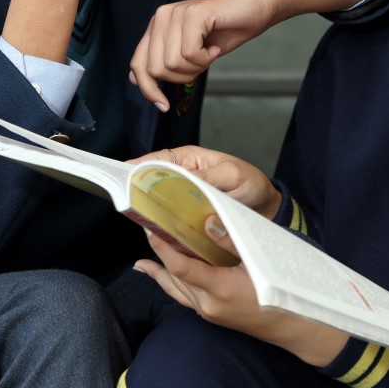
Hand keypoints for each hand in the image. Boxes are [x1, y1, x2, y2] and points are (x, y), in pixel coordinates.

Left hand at [128, 0, 279, 110]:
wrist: (256, 8)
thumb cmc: (226, 30)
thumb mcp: (190, 51)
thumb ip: (162, 60)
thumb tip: (133, 79)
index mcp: (157, 26)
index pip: (138, 64)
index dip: (148, 89)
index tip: (164, 106)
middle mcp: (161, 17)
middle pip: (155, 69)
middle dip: (181, 77)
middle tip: (201, 64)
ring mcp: (175, 13)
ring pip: (172, 63)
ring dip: (196, 67)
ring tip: (209, 52)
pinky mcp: (192, 14)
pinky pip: (190, 53)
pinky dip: (206, 58)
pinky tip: (214, 46)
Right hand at [130, 145, 279, 218]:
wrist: (266, 208)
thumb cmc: (251, 184)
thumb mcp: (232, 175)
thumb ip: (209, 176)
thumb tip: (185, 179)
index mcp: (190, 159)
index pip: (159, 159)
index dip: (139, 165)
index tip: (123, 174)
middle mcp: (184, 176)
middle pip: (154, 180)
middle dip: (138, 186)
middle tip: (122, 196)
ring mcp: (185, 197)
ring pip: (161, 200)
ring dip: (149, 206)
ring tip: (134, 213)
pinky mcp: (190, 216)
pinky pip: (172, 217)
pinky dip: (164, 222)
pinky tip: (155, 228)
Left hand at [135, 222, 347, 367]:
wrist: (300, 327)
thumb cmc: (284, 292)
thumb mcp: (261, 261)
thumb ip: (232, 241)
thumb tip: (206, 222)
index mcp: (220, 290)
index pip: (180, 267)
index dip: (163, 248)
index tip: (151, 230)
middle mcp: (209, 305)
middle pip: (174, 277)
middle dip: (160, 254)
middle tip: (148, 231)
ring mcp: (210, 314)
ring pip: (177, 290)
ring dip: (161, 272)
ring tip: (144, 260)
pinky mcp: (215, 316)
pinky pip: (186, 298)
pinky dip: (172, 285)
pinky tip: (164, 278)